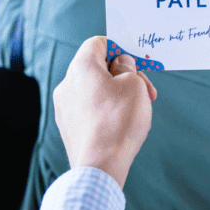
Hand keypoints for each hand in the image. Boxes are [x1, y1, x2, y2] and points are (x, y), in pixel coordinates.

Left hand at [54, 37, 156, 189]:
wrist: (100, 166)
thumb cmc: (119, 121)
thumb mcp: (134, 84)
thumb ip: (128, 67)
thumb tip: (120, 65)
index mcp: (81, 67)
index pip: (97, 43)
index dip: (119, 48)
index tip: (135, 63)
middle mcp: (67, 84)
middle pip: (97, 68)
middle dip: (123, 75)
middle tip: (145, 90)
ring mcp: (64, 107)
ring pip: (94, 90)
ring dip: (116, 94)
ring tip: (137, 110)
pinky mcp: (67, 127)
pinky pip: (88, 109)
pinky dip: (104, 111)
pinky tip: (120, 125)